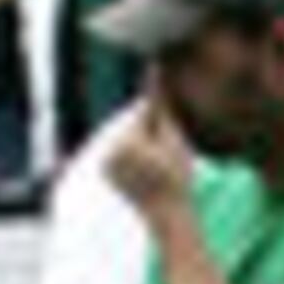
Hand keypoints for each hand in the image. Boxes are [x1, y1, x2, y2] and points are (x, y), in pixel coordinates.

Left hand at [103, 92, 198, 225]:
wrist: (167, 217)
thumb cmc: (177, 181)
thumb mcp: (175, 143)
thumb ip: (164, 113)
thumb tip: (159, 88)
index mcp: (128, 142)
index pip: (145, 112)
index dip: (155, 95)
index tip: (154, 66)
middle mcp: (111, 150)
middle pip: (134, 126)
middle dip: (150, 130)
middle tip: (165, 153)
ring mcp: (105, 161)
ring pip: (127, 138)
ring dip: (141, 142)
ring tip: (157, 165)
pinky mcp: (105, 170)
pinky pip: (120, 152)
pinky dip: (131, 154)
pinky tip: (145, 170)